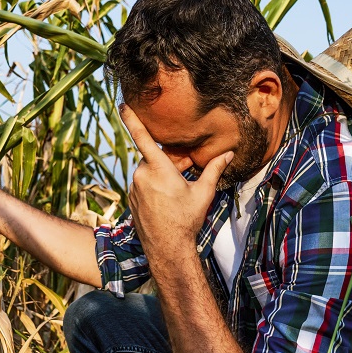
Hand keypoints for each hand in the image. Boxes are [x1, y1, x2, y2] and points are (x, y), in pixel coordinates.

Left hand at [121, 105, 232, 261]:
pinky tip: (166, 200)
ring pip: (149, 171)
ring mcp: (134, 188)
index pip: (142, 137)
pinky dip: (154, 186)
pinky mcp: (131, 198)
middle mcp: (142, 175)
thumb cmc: (186, 220)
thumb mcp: (203, 193)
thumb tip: (228, 153)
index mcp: (158, 169)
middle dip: (169, 161)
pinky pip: (143, 184)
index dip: (132, 119)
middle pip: (155, 158)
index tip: (123, 104)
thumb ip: (213, 169)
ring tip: (177, 190)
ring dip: (162, 174)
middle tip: (186, 171)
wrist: (167, 248)